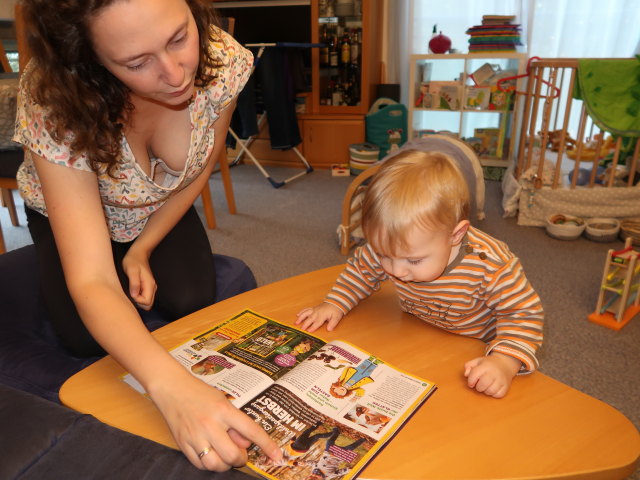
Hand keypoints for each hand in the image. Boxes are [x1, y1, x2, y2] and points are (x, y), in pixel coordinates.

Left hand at [122, 247, 156, 309]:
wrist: (138, 253)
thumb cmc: (133, 260)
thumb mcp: (131, 270)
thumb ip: (134, 283)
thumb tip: (134, 295)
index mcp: (149, 284)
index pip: (147, 302)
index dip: (137, 301)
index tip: (130, 293)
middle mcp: (152, 288)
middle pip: (149, 304)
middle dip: (138, 303)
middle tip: (130, 293)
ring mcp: (150, 288)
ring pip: (147, 302)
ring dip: (138, 300)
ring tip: (130, 291)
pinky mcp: (147, 287)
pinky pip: (144, 297)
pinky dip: (138, 297)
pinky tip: (132, 290)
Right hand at [151, 374, 280, 470]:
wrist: (172, 389)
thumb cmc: (200, 393)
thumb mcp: (224, 401)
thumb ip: (237, 423)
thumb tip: (247, 443)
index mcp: (224, 410)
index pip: (251, 431)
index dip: (267, 445)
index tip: (276, 455)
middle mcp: (210, 424)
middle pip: (233, 455)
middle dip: (241, 459)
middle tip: (241, 453)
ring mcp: (195, 436)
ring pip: (216, 465)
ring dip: (225, 464)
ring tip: (225, 455)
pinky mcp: (183, 444)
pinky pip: (200, 465)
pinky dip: (209, 464)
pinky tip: (211, 455)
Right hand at [295, 303, 343, 331]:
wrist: (335, 302)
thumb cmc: (336, 310)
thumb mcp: (337, 317)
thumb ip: (333, 323)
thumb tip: (329, 329)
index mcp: (322, 316)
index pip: (317, 323)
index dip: (313, 327)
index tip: (308, 331)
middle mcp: (316, 313)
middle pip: (310, 319)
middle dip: (305, 324)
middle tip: (300, 329)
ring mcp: (314, 310)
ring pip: (306, 313)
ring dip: (301, 318)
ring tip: (296, 323)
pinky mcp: (313, 308)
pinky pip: (306, 309)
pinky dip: (301, 312)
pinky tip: (297, 315)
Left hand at [463, 353, 520, 397]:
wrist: (505, 364)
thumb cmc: (488, 364)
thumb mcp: (477, 361)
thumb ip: (468, 366)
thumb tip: (465, 374)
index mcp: (485, 365)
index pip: (475, 374)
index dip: (470, 381)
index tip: (471, 383)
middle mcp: (494, 372)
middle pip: (483, 384)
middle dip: (478, 387)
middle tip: (479, 385)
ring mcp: (501, 380)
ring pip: (490, 391)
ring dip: (486, 391)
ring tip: (486, 386)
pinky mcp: (506, 386)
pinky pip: (498, 395)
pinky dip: (494, 394)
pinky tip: (492, 389)